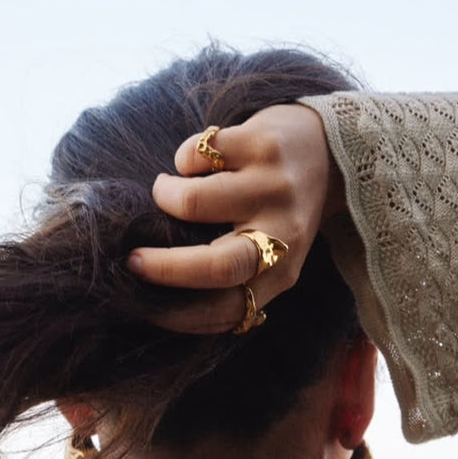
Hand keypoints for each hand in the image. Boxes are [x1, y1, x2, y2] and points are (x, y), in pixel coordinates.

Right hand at [127, 104, 343, 332]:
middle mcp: (285, 231)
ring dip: (164, 195)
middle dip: (165, 267)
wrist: (324, 147)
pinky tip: (195, 162)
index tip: (145, 305)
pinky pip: (195, 155)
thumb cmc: (276, 209)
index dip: (179, 315)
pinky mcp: (262, 143)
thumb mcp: (267, 253)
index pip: (229, 308)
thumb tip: (160, 302)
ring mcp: (275, 186)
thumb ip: (230, 277)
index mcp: (282, 270)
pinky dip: (182, 160)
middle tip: (132, 260)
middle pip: (219, 265)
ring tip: (165, 192)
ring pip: (193, 201)